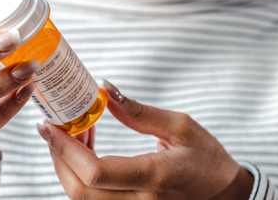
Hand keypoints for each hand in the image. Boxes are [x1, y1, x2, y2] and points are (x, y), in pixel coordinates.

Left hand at [36, 80, 253, 198]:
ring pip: (82, 197)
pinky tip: (87, 150)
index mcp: (154, 177)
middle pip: (79, 190)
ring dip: (68, 165)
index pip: (96, 171)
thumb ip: (138, 112)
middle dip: (58, 156)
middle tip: (56, 125)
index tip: (49, 125)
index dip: (65, 149)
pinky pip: (94, 199)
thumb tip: (103, 89)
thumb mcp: (181, 127)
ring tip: (76, 132)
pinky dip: (81, 175)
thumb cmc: (208, 161)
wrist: (228, 197)